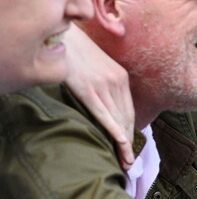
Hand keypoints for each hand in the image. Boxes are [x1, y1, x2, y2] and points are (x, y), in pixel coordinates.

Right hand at [62, 26, 134, 169]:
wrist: (63, 34)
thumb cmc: (77, 52)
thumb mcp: (98, 68)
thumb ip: (105, 85)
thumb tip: (105, 105)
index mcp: (120, 77)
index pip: (129, 111)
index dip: (131, 133)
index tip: (130, 150)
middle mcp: (116, 82)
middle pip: (127, 118)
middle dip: (129, 144)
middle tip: (129, 165)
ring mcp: (103, 85)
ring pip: (118, 119)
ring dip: (123, 144)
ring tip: (125, 163)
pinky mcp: (87, 88)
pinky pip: (103, 112)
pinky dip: (113, 128)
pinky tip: (119, 142)